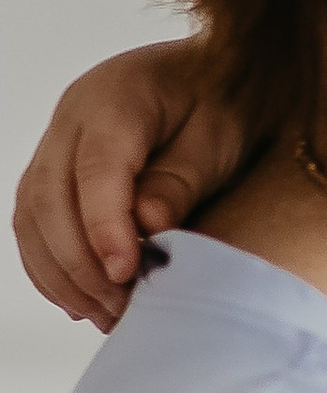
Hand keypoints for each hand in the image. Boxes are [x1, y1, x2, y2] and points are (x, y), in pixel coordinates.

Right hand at [12, 37, 239, 327]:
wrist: (218, 76)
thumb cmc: (229, 104)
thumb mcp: (223, 135)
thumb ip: (184, 177)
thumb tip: (146, 224)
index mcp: (115, 99)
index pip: (95, 169)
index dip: (103, 226)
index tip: (125, 272)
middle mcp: (71, 118)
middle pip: (49, 199)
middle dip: (79, 263)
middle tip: (122, 309)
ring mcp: (56, 142)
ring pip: (31, 216)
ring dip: (61, 273)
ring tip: (106, 316)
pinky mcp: (56, 169)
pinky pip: (34, 222)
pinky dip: (52, 266)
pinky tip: (83, 301)